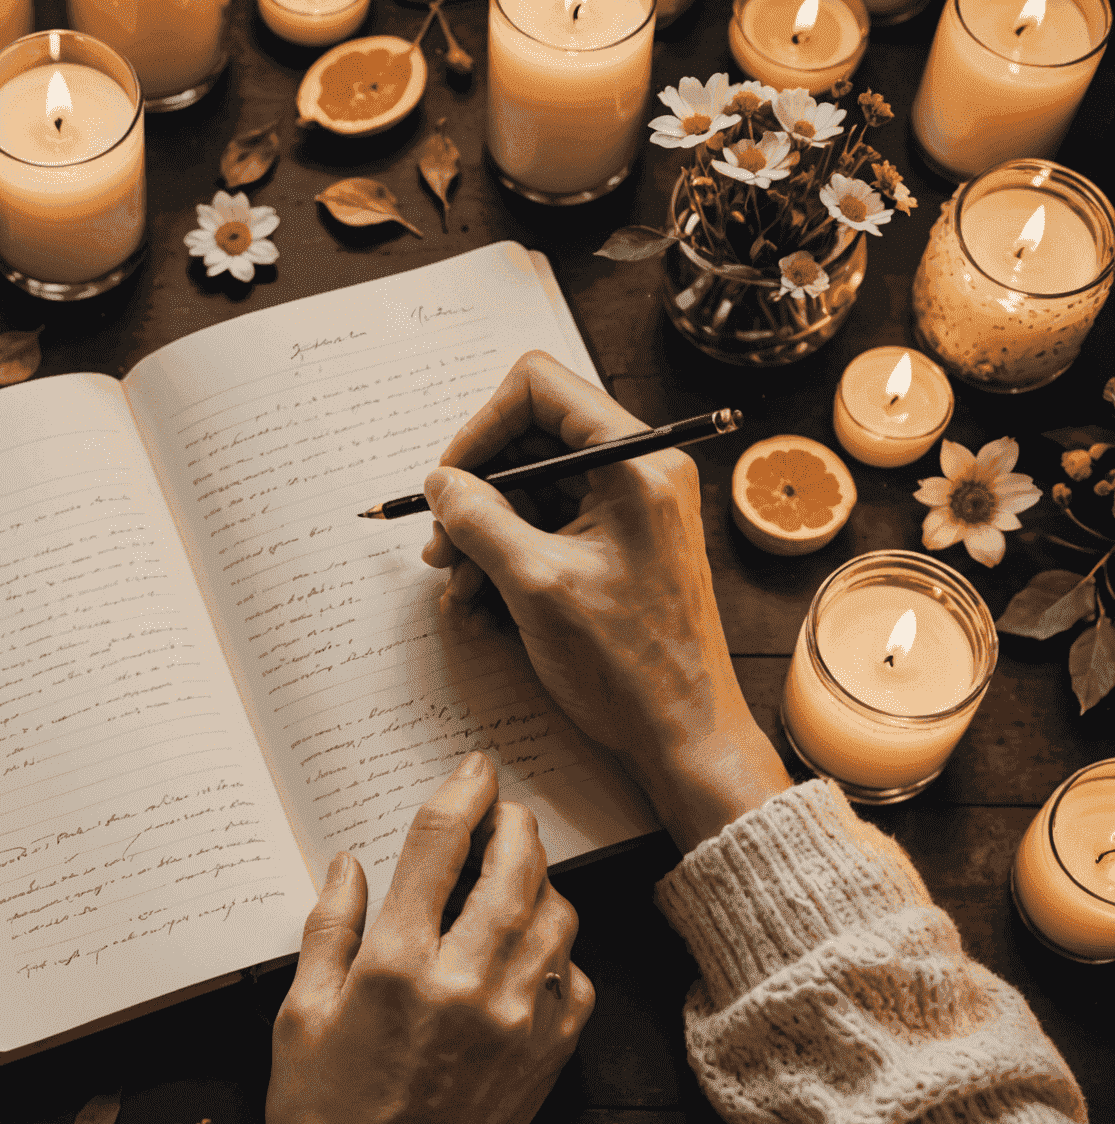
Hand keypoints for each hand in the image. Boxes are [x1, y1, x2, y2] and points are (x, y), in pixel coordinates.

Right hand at [261, 750, 591, 1123]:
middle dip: (515, 823)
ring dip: (542, 883)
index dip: (463, 790)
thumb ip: (330, 925)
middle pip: (514, 867)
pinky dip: (561, 956)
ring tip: (519, 878)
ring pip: (556, 919)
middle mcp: (464, 983)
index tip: (476, 768)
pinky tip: (534, 954)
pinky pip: (576, 984)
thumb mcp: (301, 1009)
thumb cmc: (320, 1110)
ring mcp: (514, 1024)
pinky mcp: (544, 1063)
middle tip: (506, 812)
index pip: (440, 843)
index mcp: (397, 962)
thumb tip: (349, 861)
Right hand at [421, 351, 788, 852]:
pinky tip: (481, 605)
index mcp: (635, 464)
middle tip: (441, 548)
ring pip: (529, 490)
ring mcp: (625, 511)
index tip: (449, 483)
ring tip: (457, 590)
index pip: (538, 388)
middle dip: (475, 492)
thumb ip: (479, 520)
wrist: (682, 735)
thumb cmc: (628, 667)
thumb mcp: (536, 585)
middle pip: (528, 440)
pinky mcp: (614, 546)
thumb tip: (441, 481)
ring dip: (482, 534)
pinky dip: (505, 559)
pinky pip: (544, 529)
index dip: (480, 427)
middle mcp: (636, 473)